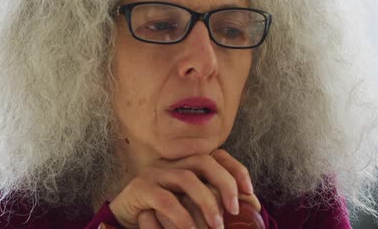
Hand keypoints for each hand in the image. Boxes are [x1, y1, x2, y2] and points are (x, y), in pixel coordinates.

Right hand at [108, 149, 254, 228]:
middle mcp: (172, 163)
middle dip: (225, 184)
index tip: (250, 193)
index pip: (217, 156)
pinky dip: (181, 216)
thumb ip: (213, 202)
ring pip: (187, 178)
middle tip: (235, 210)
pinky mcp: (140, 188)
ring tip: (217, 226)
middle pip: (204, 160)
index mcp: (187, 164)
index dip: (237, 170)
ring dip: (206, 202)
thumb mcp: (192, 206)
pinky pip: (165, 200)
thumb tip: (250, 207)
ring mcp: (155, 173)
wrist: (126, 218)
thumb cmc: (164, 214)